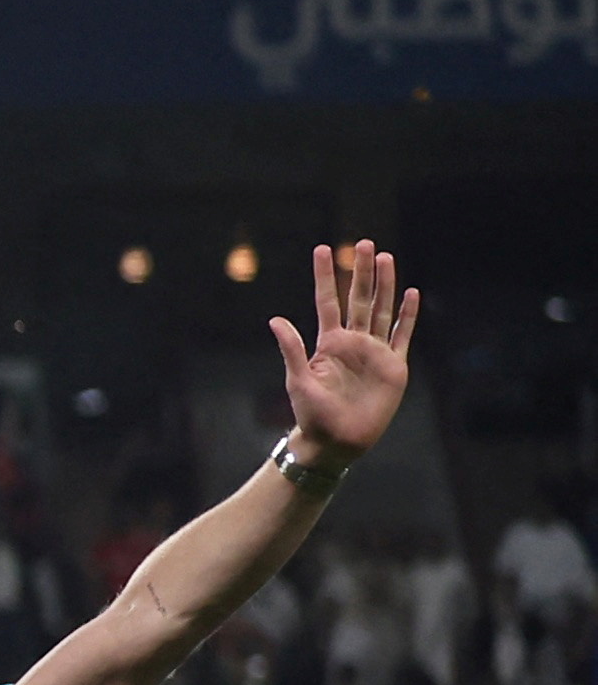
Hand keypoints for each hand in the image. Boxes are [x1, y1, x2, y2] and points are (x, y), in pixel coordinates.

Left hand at [283, 242, 419, 464]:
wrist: (337, 441)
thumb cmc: (312, 414)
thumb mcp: (298, 380)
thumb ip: (292, 349)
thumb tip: (275, 319)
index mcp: (328, 343)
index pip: (327, 301)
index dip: (325, 276)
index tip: (322, 249)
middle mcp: (353, 342)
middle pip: (359, 298)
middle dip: (361, 271)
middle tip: (364, 244)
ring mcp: (375, 351)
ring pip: (381, 310)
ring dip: (385, 285)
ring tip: (386, 257)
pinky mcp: (394, 366)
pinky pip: (402, 335)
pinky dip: (407, 315)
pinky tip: (410, 294)